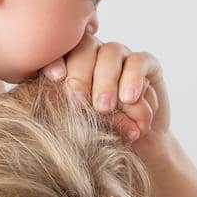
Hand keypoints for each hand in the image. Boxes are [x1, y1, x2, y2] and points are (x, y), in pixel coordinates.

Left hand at [42, 36, 172, 163]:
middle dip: (80, 75)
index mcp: (72, 64)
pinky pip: (139, 62)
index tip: (54, 77)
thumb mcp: (77, 125)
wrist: (138, 149)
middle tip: (78, 102)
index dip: (56, 59)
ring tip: (104, 107)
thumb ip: (65, 106)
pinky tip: (128, 99)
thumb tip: (49, 94)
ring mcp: (122, 58)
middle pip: (85, 48)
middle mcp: (96, 56)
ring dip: (106, 80)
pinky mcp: (147, 65)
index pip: (62, 51)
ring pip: (111, 52)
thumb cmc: (100, 137)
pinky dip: (133, 79)